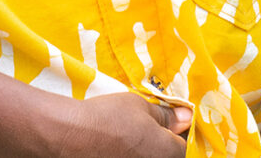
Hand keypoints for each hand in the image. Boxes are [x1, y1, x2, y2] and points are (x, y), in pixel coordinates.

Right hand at [57, 91, 191, 157]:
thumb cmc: (109, 117)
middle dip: (168, 144)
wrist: (70, 136)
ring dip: (149, 150)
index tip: (178, 124)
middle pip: (171, 155)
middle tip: (155, 129)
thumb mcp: (140, 107)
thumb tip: (187, 117)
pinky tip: (121, 147)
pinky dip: (134, 154)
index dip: (185, 133)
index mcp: (168, 153)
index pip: (189, 147)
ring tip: (136, 138)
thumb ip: (166, 116)